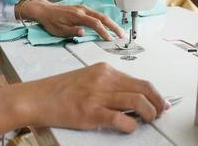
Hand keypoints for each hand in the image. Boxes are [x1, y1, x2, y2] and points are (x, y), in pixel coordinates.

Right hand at [0, 63, 168, 139]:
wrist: (37, 97)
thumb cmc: (61, 89)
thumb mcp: (88, 78)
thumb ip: (109, 85)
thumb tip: (130, 97)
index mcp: (104, 70)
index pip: (139, 80)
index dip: (154, 93)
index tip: (160, 101)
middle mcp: (104, 79)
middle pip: (143, 88)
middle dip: (157, 102)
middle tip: (160, 112)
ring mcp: (97, 95)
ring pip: (136, 101)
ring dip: (149, 113)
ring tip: (149, 120)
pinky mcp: (90, 112)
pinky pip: (120, 119)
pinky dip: (130, 125)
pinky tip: (130, 127)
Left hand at [16, 0, 124, 40]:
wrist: (45, 10)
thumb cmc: (51, 21)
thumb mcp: (59, 30)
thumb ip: (72, 32)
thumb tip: (83, 33)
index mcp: (78, 16)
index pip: (95, 24)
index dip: (104, 32)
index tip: (110, 39)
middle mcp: (83, 10)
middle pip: (103, 17)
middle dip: (114, 26)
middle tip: (121, 34)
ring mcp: (83, 8)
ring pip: (101, 15)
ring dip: (111, 23)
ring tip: (118, 31)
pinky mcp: (82, 9)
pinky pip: (97, 14)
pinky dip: (105, 19)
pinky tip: (108, 25)